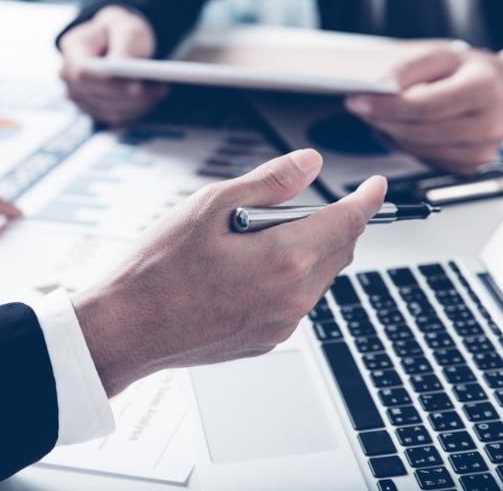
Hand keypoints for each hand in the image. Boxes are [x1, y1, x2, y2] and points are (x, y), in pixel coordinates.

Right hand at [59, 6, 168, 125]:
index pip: (84, 73)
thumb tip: (120, 66)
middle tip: (161, 89)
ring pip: (109, 110)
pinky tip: (152, 98)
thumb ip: (123, 46)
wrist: (118, 40)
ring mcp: (78, 95)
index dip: (110, 83)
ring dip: (138, 105)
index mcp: (72, 48)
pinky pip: (115, 117)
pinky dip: (136, 110)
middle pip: (98, 95)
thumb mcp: (126, 28)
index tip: (138, 87)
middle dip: (132, 96)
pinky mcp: (92, 109)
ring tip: (161, 91)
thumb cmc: (121, 30)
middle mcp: (68, 75)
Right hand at [73, 149, 386, 396]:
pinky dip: (283, 279)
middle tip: (281, 206)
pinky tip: (238, 271)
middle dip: (328, 222)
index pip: (349, 221)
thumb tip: (310, 163)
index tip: (376, 186)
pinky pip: (292, 302)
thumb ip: (268, 182)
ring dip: (302, 251)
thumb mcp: (209, 207)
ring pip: (315, 277)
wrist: (126, 329)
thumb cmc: (158, 269)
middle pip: (338, 250)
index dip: (367, 199)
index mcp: (286, 258)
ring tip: (245, 240)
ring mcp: (280, 324)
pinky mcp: (264, 341)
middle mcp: (293, 297)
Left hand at [345, 44, 502, 173]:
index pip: (425, 106)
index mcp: (483, 89)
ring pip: (417, 148)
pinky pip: (424, 159)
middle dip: (381, 119)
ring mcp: (480, 150)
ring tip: (377, 114)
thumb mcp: (438, 55)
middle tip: (358, 106)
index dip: (386, 106)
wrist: (501, 91)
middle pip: (418, 131)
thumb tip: (377, 86)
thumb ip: (407, 68)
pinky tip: (400, 128)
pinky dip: (405, 145)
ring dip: (389, 133)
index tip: (356, 100)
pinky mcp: (469, 166)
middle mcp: (487, 124)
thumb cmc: (465, 71)